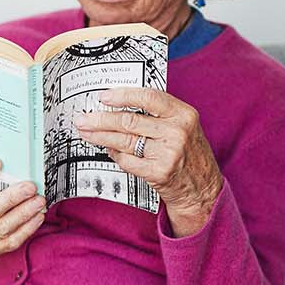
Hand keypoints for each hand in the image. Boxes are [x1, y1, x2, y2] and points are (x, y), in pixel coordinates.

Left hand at [72, 86, 223, 234]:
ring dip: (100, 137)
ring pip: (124, 141)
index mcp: (184, 114)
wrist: (202, 189)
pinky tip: (109, 150)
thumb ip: (158, 114)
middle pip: (129, 121)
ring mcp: (168, 153)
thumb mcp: (183, 126)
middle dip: (100, 120)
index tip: (103, 96)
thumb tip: (119, 104)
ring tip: (86, 132)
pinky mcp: (158, 172)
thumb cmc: (188, 153)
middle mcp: (177, 132)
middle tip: (82, 119)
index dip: (123, 95)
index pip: (149, 97)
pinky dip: (114, 155)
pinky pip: (126, 160)